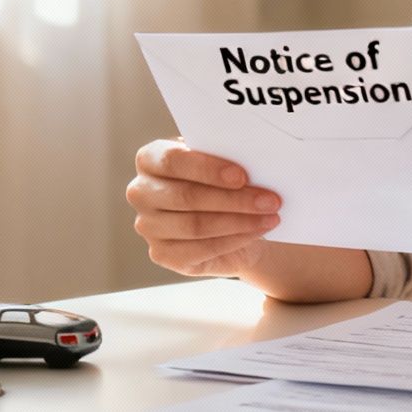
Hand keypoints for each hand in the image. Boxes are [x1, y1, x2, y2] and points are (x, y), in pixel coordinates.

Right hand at [126, 139, 280, 277]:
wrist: (223, 218)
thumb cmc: (220, 182)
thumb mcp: (220, 163)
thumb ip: (225, 158)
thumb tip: (253, 163)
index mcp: (150, 160)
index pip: (172, 161)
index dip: (208, 169)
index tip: (242, 175)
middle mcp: (141, 192)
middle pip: (186, 197)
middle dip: (234, 199)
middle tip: (270, 200)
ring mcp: (148, 226)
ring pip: (196, 226)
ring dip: (240, 221)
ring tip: (270, 216)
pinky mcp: (162, 254)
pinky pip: (201, 249)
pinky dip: (235, 240)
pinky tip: (257, 231)